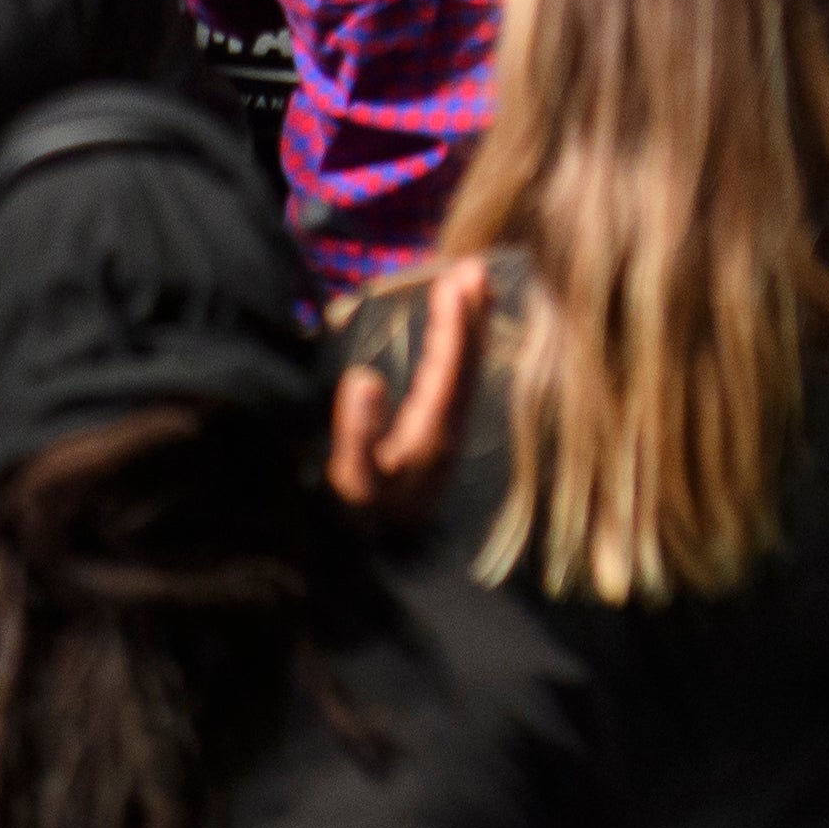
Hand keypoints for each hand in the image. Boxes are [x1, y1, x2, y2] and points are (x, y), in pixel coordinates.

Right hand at [328, 258, 488, 523]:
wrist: (380, 561)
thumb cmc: (359, 518)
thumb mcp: (353, 481)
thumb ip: (356, 433)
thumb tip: (365, 378)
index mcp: (430, 434)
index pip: (449, 368)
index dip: (456, 322)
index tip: (459, 277)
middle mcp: (447, 429)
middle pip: (468, 361)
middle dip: (472, 313)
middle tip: (475, 265)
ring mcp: (446, 432)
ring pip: (466, 368)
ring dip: (470, 325)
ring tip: (471, 284)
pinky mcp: (438, 436)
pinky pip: (457, 379)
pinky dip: (461, 347)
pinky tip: (458, 332)